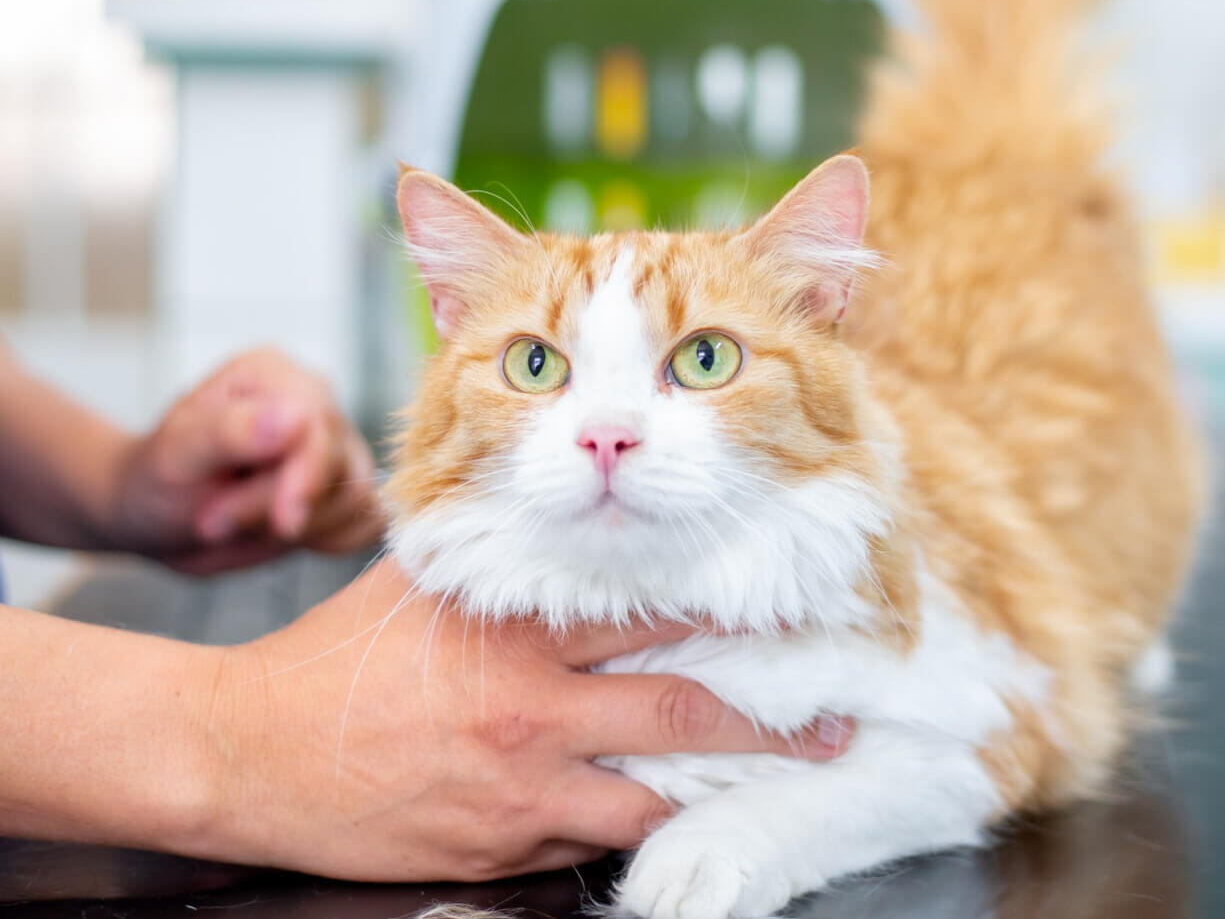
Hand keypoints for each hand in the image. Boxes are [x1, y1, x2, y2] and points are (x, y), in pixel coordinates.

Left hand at [111, 348, 383, 572]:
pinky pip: (366, 522)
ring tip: (233, 527)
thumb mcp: (178, 454)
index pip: (319, 425)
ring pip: (358, 499)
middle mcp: (315, 403)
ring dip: (301, 529)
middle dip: (282, 506)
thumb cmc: (156, 478)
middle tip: (215, 524)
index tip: (280, 521)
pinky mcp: (344, 489)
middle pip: (342, 466)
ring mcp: (335, 447)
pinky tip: (278, 535)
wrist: (156, 517)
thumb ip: (233, 432)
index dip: (305, 477)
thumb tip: (295, 418)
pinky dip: (330, 540)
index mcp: (275, 375)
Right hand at [187, 560, 849, 881]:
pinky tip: (678, 818)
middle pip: (682, 710)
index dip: (733, 611)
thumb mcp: (421, 583)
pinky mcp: (500, 845)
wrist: (243, 754)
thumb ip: (500, 558)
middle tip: (834, 724)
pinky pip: (594, 841)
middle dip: (772, 721)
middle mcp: (531, 705)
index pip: (654, 610)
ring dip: (719, 786)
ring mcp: (520, 783)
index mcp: (518, 627)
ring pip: (653, 793)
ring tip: (778, 778)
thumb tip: (570, 525)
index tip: (794, 611)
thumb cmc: (332, 661)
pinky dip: (640, 827)